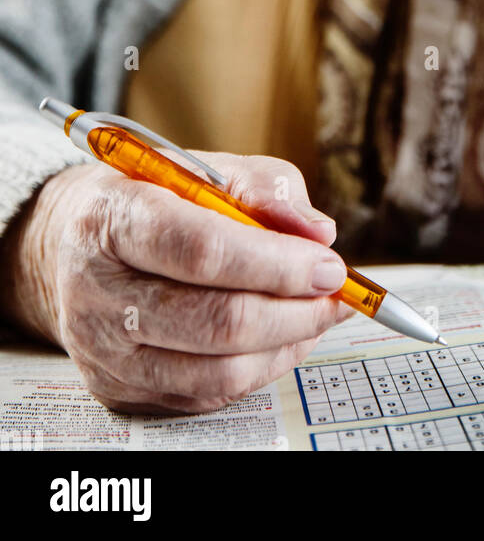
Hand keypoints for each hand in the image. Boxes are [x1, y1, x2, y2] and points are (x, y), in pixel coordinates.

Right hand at [0, 154, 352, 413]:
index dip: (275, 262)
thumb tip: (318, 233)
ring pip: (217, 370)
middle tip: (336, 290)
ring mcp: (104, 349)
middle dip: (294, 310)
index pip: (202, 249)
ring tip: (316, 313)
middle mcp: (98, 289)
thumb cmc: (149, 198)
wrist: (71, 244)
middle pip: (215, 321)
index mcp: (114, 217)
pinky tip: (282, 337)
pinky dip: (260, 368)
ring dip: (287, 344)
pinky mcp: (119, 389)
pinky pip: (207, 394)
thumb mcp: (202, 166)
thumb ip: (265, 188)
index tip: (327, 263)